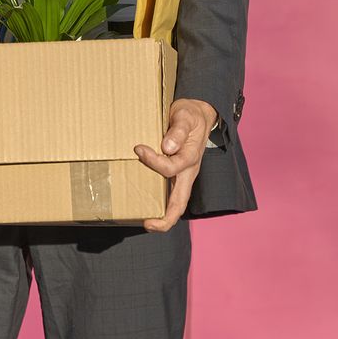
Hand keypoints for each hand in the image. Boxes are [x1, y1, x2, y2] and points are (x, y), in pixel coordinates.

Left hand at [134, 98, 216, 231]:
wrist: (198, 114)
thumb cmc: (190, 115)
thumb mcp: (186, 117)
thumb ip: (178, 131)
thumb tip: (167, 147)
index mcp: (190, 159)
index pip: (171, 169)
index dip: (153, 162)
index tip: (138, 148)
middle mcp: (187, 172)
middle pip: (180, 204)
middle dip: (165, 219)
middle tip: (147, 224)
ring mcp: (182, 176)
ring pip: (175, 204)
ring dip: (161, 215)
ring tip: (144, 220)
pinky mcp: (175, 174)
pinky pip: (167, 194)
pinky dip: (157, 203)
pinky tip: (143, 203)